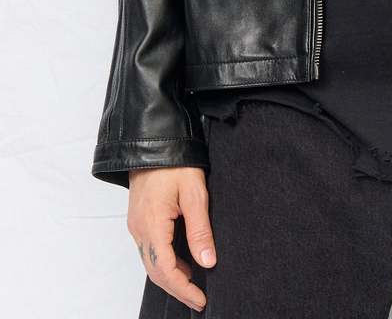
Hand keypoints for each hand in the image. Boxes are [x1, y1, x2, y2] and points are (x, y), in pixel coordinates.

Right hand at [128, 166, 216, 311]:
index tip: (200, 299)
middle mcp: (139, 229)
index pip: (166, 270)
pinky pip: (150, 249)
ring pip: (151, 262)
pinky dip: (165, 261)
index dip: (183, 289)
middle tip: (198, 298)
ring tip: (193, 283)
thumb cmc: (174, 161)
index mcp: (152, 225)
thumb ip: (200, 230)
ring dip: (170, 276)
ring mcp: (136, 224)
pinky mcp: (139, 218)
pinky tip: (181, 262)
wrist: (153, 139)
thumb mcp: (195, 193)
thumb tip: (208, 262)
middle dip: (177, 288)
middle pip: (155, 271)